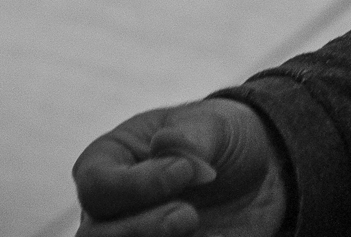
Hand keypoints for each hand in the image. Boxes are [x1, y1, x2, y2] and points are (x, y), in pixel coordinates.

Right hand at [73, 98, 287, 236]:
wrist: (256, 173)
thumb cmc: (222, 138)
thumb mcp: (216, 125)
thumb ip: (190, 136)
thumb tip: (162, 143)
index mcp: (112, 158)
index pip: (95, 184)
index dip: (135, 185)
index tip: (185, 171)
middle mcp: (112, 208)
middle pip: (95, 236)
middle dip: (138, 229)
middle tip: (188, 215)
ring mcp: (134, 236)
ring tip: (195, 223)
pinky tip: (214, 236)